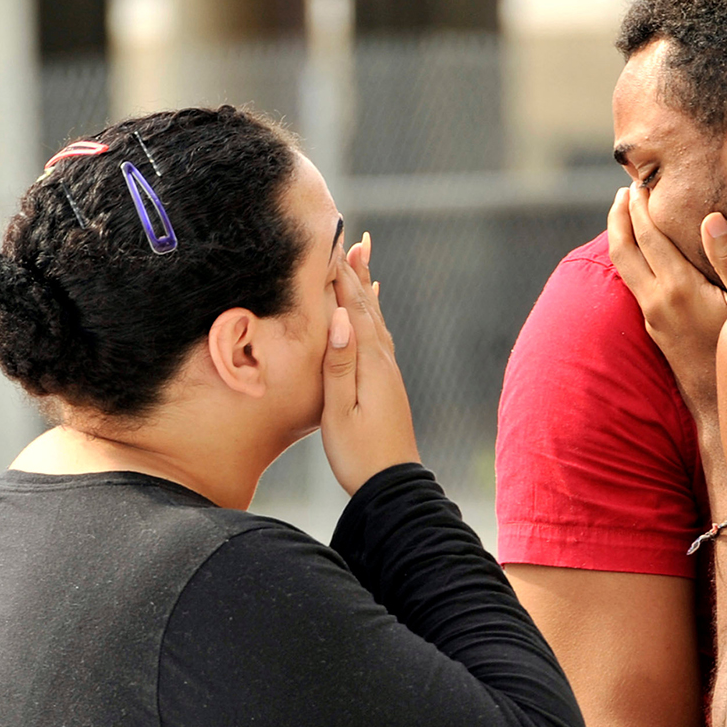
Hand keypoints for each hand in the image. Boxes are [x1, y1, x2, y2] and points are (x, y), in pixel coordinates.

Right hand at [321, 231, 419, 494]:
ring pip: (376, 320)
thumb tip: (341, 320)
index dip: (341, 276)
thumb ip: (339, 365)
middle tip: (354, 238)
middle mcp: (384, 362)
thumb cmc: (359, 455)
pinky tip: (372, 315)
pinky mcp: (388, 385)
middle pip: (368, 307)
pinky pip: (381, 338)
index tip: (332, 241)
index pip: (352, 309)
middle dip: (358, 272)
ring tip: (364, 261)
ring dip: (367, 289)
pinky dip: (374, 316)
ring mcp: (389, 373)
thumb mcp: (339, 412)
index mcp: (370, 364)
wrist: (393, 488)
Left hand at [605, 180, 726, 418]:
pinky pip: (632, 284)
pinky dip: (630, 259)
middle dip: (619, 216)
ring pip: (623, 268)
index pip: (649, 236)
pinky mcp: (654, 329)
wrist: (721, 406)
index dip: (641, 206)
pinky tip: (642, 254)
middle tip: (624, 190)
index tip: (641, 182)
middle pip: (622, 249)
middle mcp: (656, 301)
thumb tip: (711, 219)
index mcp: (678, 289)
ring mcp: (652, 317)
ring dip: (620, 237)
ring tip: (625, 214)